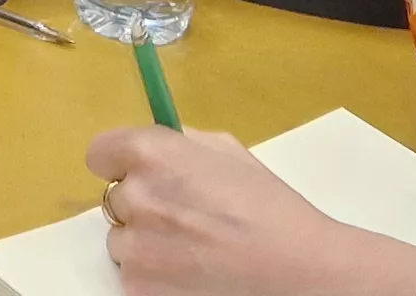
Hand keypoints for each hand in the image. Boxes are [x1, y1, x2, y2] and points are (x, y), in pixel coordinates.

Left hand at [86, 128, 415, 295]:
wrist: (313, 281)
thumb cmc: (288, 218)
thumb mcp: (243, 158)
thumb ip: (194, 144)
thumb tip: (160, 135)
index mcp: (165, 155)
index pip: (101, 150)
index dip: (120, 163)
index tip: (135, 172)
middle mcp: (143, 200)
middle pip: (112, 201)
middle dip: (142, 207)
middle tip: (191, 221)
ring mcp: (142, 254)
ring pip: (123, 247)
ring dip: (151, 249)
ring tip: (205, 255)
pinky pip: (136, 286)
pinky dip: (161, 285)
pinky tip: (204, 282)